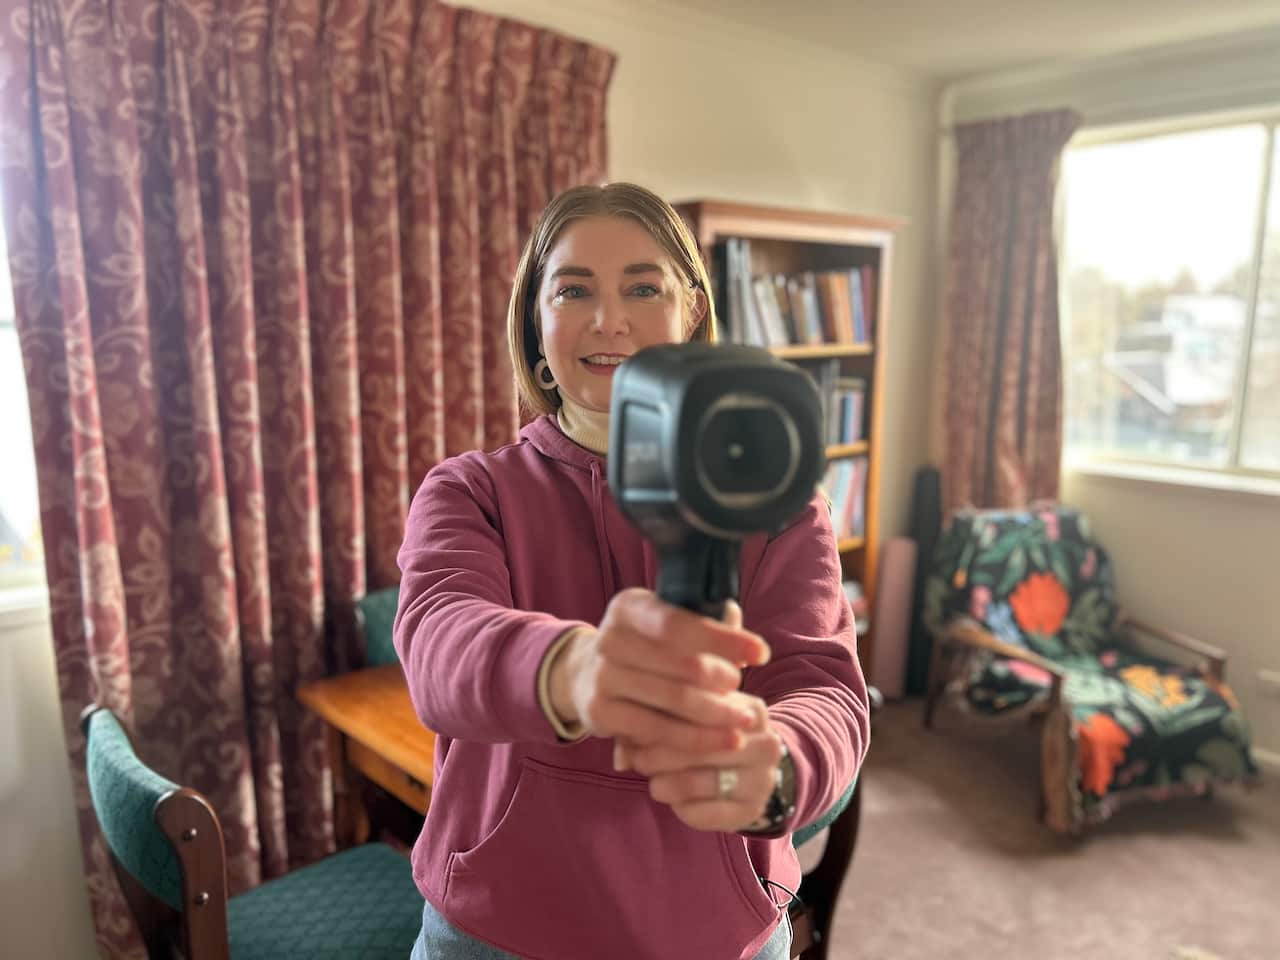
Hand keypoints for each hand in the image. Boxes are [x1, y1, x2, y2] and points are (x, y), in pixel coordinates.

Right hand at [547, 589, 769, 753]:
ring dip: (717, 713)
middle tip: (744, 690)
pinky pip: (658, 730)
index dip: (723, 639)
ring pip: (675, 700)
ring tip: (744, 719)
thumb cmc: (647, 647)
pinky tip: (722, 738)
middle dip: (723, 679)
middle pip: (682, 664)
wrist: (588, 675)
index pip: (680, 623)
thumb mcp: (666, 624)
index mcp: (629, 607)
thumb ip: (704, 625)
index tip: (760, 654)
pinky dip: (696, 738)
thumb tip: (742, 635)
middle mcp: (610, 638)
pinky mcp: (599, 712)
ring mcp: (601, 676)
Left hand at [628, 694, 783, 831]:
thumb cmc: (710, 737)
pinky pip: (705, 813)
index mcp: (750, 709)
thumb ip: (659, 720)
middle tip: (635, 759)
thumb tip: (623, 748)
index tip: (634, 729)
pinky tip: (672, 800)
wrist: (750, 773)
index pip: (698, 711)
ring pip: (697, 782)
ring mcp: (763, 779)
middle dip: (658, 754)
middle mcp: (765, 742)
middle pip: (698, 747)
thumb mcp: (691, 719)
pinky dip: (680, 808)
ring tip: (651, 781)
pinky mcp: (752, 811)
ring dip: (664, 783)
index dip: (660, 720)